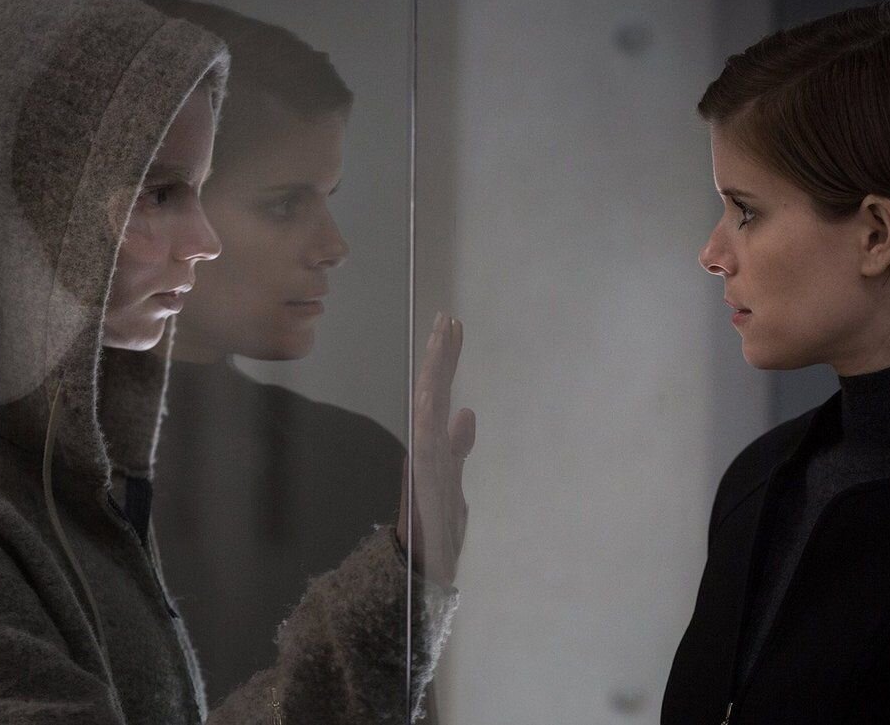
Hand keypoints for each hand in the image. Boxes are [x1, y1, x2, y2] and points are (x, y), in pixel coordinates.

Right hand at [397, 312, 475, 585]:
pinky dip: (426, 418)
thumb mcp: (454, 482)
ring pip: (428, 409)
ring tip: (440, 339)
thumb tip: (467, 413)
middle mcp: (427, 448)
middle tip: (446, 318)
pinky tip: (430, 394)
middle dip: (440, 356)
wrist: (423, 572)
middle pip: (433, 392)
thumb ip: (459, 448)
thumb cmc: (437, 531)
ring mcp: (423, 463)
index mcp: (435, 445)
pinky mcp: (423, 483)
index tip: (452, 326)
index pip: (441, 393)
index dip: (446, 360)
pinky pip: (424, 445)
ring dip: (435, 375)